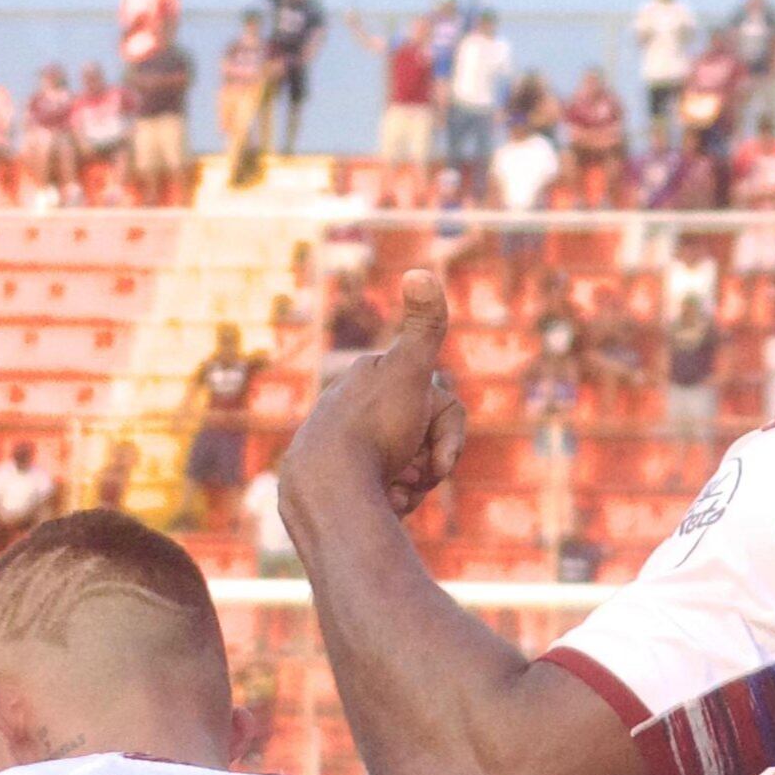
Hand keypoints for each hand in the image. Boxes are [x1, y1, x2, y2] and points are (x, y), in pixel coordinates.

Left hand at [287, 268, 468, 520]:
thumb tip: (420, 270)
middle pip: (423, 439)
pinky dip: (391, 501)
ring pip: (408, 469)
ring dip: (411, 485)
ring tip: (391, 492)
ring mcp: (346, 447)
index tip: (437, 464)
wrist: (326, 489)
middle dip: (427, 465)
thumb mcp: (409, 371)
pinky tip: (378, 505)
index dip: (449, 439)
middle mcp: (355, 407)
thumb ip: (425, 326)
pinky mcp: (337, 483)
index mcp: (371, 377)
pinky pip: (384, 493)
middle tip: (411, 477)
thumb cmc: (372, 428)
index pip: (439, 407)